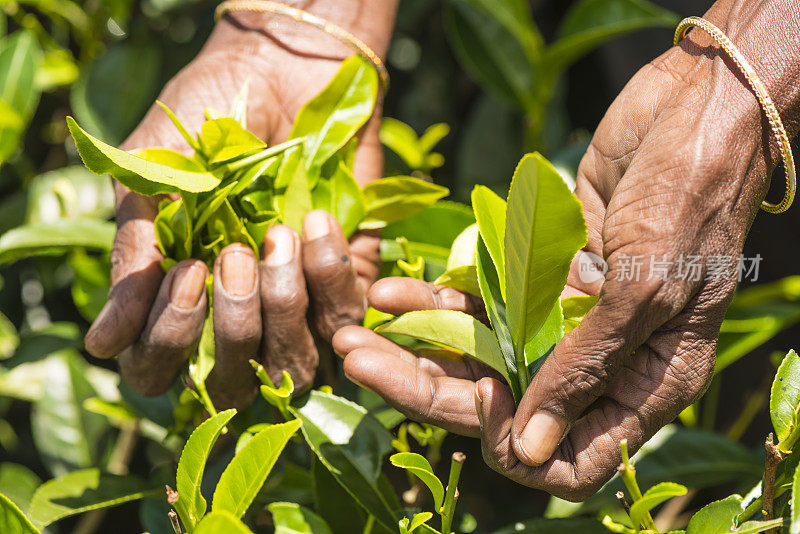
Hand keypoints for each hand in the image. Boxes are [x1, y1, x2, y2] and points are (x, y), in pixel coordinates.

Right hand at [84, 2, 395, 408]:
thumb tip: (104, 343)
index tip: (187, 272)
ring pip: (293, 367)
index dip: (170, 342)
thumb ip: (135, 256)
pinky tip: (317, 220)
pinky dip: (330, 275)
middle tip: (234, 254)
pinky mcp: (346, 285)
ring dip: (283, 305)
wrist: (287, 72)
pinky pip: (345, 319)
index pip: (160, 370)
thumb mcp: (154, 178)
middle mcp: (237, 315)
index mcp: (179, 297)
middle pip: (232, 383)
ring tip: (278, 233)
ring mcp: (295, 307)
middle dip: (234, 327)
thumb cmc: (208, 117)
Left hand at [334, 5, 798, 498]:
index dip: (517, 443)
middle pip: (504, 404)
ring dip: (416, 346)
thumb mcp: (646, 287)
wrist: (691, 107)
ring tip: (352, 330)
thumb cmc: (689, 197)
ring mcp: (564, 318)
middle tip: (359, 363)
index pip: (571, 457)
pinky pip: (477, 302)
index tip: (477, 404)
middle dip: (429, 390)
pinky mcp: (537, 275)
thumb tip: (531, 450)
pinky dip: (434, 301)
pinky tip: (387, 295)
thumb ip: (586, 367)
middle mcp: (599, 361)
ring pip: (479, 354)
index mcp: (645, 382)